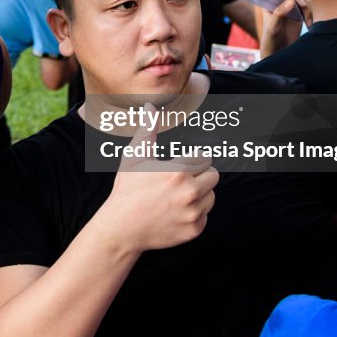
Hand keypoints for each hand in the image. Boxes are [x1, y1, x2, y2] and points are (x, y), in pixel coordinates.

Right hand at [102, 104, 218, 253]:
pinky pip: (205, 216)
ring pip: (211, 197)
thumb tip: (150, 107)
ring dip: (199, 195)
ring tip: (176, 197)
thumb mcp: (134, 157)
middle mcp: (190, 192)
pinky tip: (175, 213)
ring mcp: (193, 213)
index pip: (205, 159)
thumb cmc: (126, 190)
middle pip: (213, 176)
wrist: (122, 228)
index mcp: (178, 171)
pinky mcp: (194, 229)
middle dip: (199, 176)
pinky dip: (194, 214)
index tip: (179, 166)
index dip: (191, 161)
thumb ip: (147, 131)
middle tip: (179, 181)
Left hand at [259, 0, 309, 57]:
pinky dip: (311, 14)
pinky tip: (309, 24)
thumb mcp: (273, 27)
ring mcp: (291, 8)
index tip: (297, 1)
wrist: (278, 52)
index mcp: (270, 3)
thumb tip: (291, 0)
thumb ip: (279, 13)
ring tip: (308, 22)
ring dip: (308, 8)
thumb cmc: (270, 39)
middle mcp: (281, 3)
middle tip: (305, 8)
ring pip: (303, 0)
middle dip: (301, 0)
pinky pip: (309, 8)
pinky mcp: (299, 14)